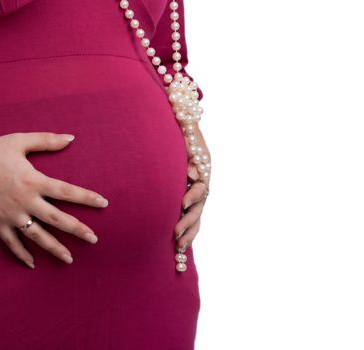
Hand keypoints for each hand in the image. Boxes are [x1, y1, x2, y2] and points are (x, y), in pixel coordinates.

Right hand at [0, 132, 108, 268]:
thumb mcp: (20, 141)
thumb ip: (47, 140)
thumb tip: (71, 138)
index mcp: (34, 181)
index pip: (67, 192)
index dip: (87, 198)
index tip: (103, 204)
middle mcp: (25, 201)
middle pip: (57, 219)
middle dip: (78, 230)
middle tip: (94, 240)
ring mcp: (11, 215)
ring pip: (37, 236)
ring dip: (55, 248)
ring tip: (70, 259)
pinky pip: (11, 242)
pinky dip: (21, 254)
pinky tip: (33, 263)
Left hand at [174, 127, 210, 250]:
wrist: (180, 129)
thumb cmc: (183, 134)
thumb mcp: (188, 139)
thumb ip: (191, 154)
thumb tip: (194, 174)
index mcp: (203, 171)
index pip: (201, 188)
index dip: (193, 197)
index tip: (182, 204)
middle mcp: (201, 185)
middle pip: (198, 208)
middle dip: (188, 222)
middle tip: (176, 233)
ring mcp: (195, 194)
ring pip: (196, 217)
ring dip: (188, 232)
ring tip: (179, 247)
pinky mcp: (186, 200)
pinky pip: (189, 218)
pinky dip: (185, 232)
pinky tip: (179, 246)